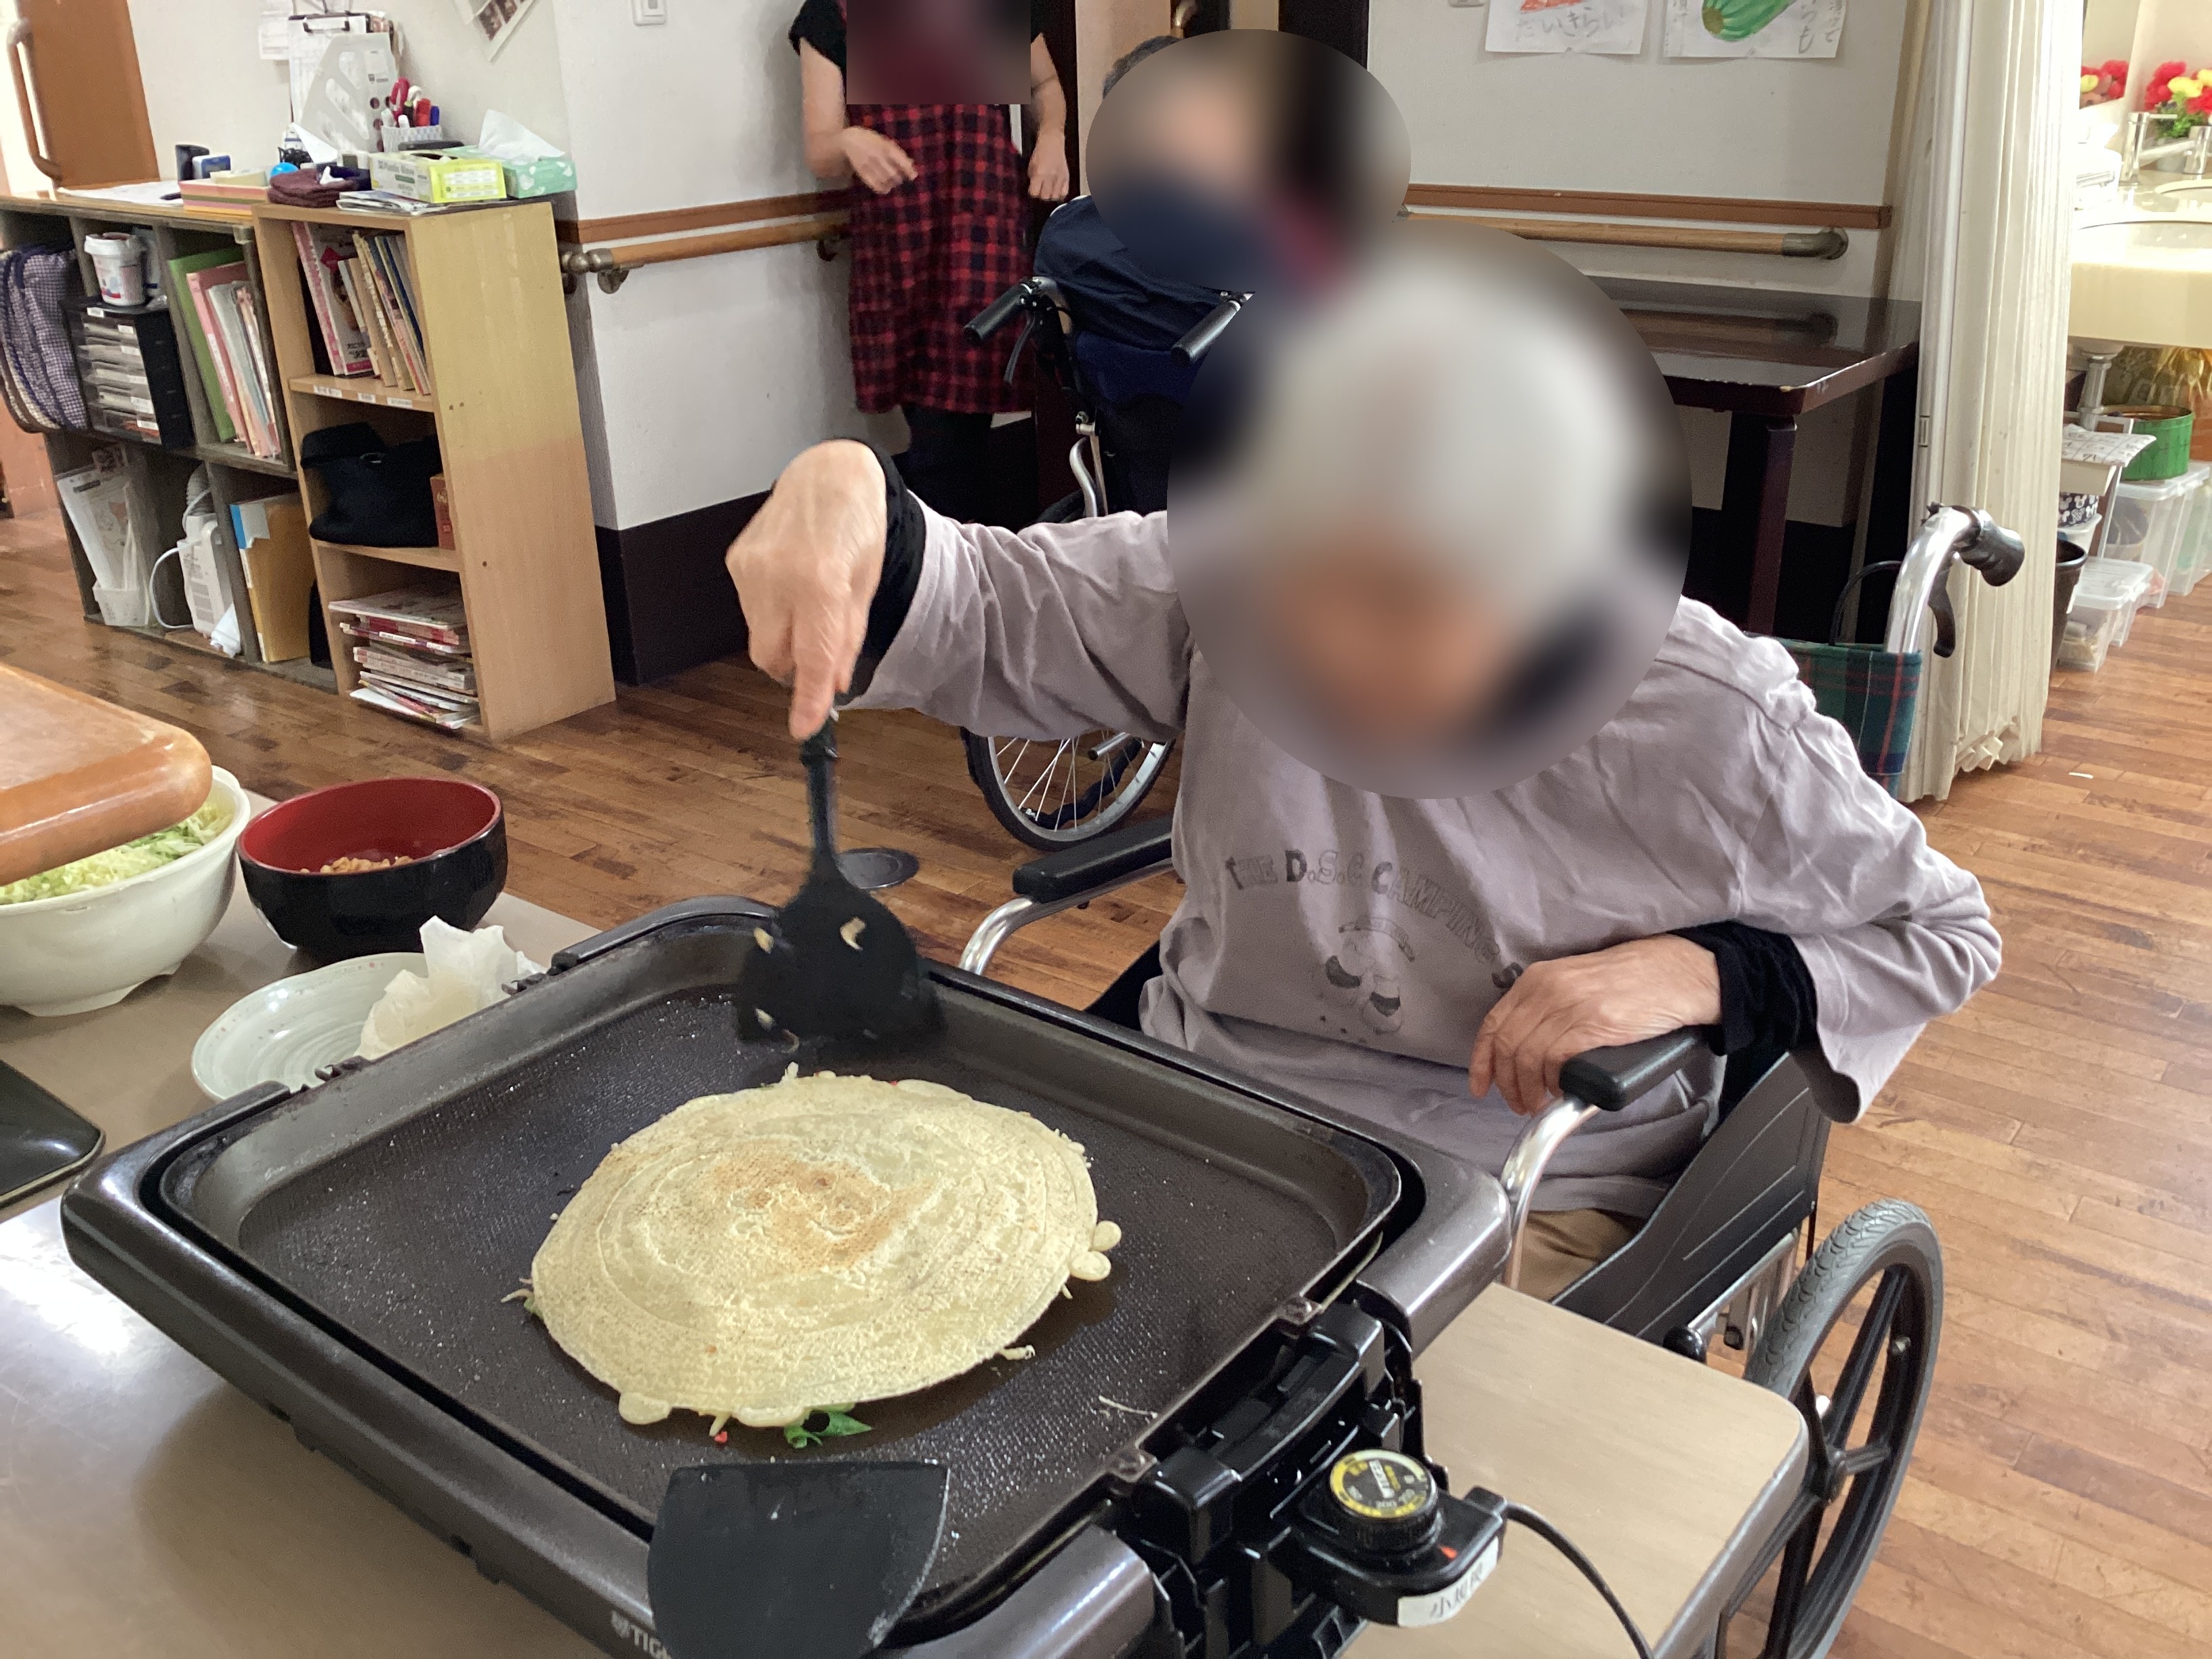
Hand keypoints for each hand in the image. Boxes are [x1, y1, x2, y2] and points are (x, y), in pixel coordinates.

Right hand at [724, 441, 888, 737]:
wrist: (829, 475)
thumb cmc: (856, 526)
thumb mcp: (866, 588)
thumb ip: (846, 640)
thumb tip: (831, 686)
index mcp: (820, 582)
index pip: (811, 658)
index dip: (807, 699)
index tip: (804, 728)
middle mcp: (778, 576)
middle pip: (773, 658)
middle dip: (795, 665)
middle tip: (818, 644)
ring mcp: (750, 568)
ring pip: (759, 637)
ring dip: (784, 635)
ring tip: (808, 598)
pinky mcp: (735, 562)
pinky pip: (750, 611)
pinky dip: (771, 611)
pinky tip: (790, 582)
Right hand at [841, 126, 916, 193]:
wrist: (849, 140)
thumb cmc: (871, 140)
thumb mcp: (885, 141)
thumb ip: (897, 153)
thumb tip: (911, 164)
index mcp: (885, 146)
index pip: (900, 160)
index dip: (908, 170)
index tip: (913, 176)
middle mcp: (877, 156)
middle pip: (893, 174)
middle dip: (899, 178)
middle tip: (899, 178)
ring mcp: (869, 164)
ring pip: (885, 180)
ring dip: (891, 184)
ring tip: (892, 182)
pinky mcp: (862, 172)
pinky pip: (874, 184)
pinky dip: (882, 189)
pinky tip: (885, 188)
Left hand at [1027, 133, 1069, 201]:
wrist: (1052, 142)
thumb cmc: (1041, 151)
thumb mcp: (1031, 165)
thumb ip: (1032, 178)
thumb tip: (1033, 188)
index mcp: (1039, 174)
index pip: (1034, 193)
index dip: (1033, 192)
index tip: (1033, 190)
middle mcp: (1050, 177)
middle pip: (1045, 197)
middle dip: (1041, 195)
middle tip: (1040, 191)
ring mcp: (1059, 177)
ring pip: (1055, 196)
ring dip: (1051, 195)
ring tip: (1048, 191)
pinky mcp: (1066, 177)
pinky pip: (1064, 192)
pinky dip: (1060, 194)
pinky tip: (1057, 190)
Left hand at [1469, 936, 1719, 1117]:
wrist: (1676, 974)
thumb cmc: (1632, 982)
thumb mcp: (1576, 985)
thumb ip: (1548, 1009)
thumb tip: (1528, 1050)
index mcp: (1537, 979)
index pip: (1493, 1023)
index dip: (1482, 1060)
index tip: (1481, 1084)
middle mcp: (1546, 989)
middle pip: (1507, 1045)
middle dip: (1507, 1083)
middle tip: (1518, 1103)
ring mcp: (1569, 1005)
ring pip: (1528, 1057)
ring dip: (1528, 1089)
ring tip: (1538, 1104)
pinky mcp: (1593, 1024)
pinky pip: (1556, 1061)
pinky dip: (1553, 1082)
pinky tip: (1561, 1090)